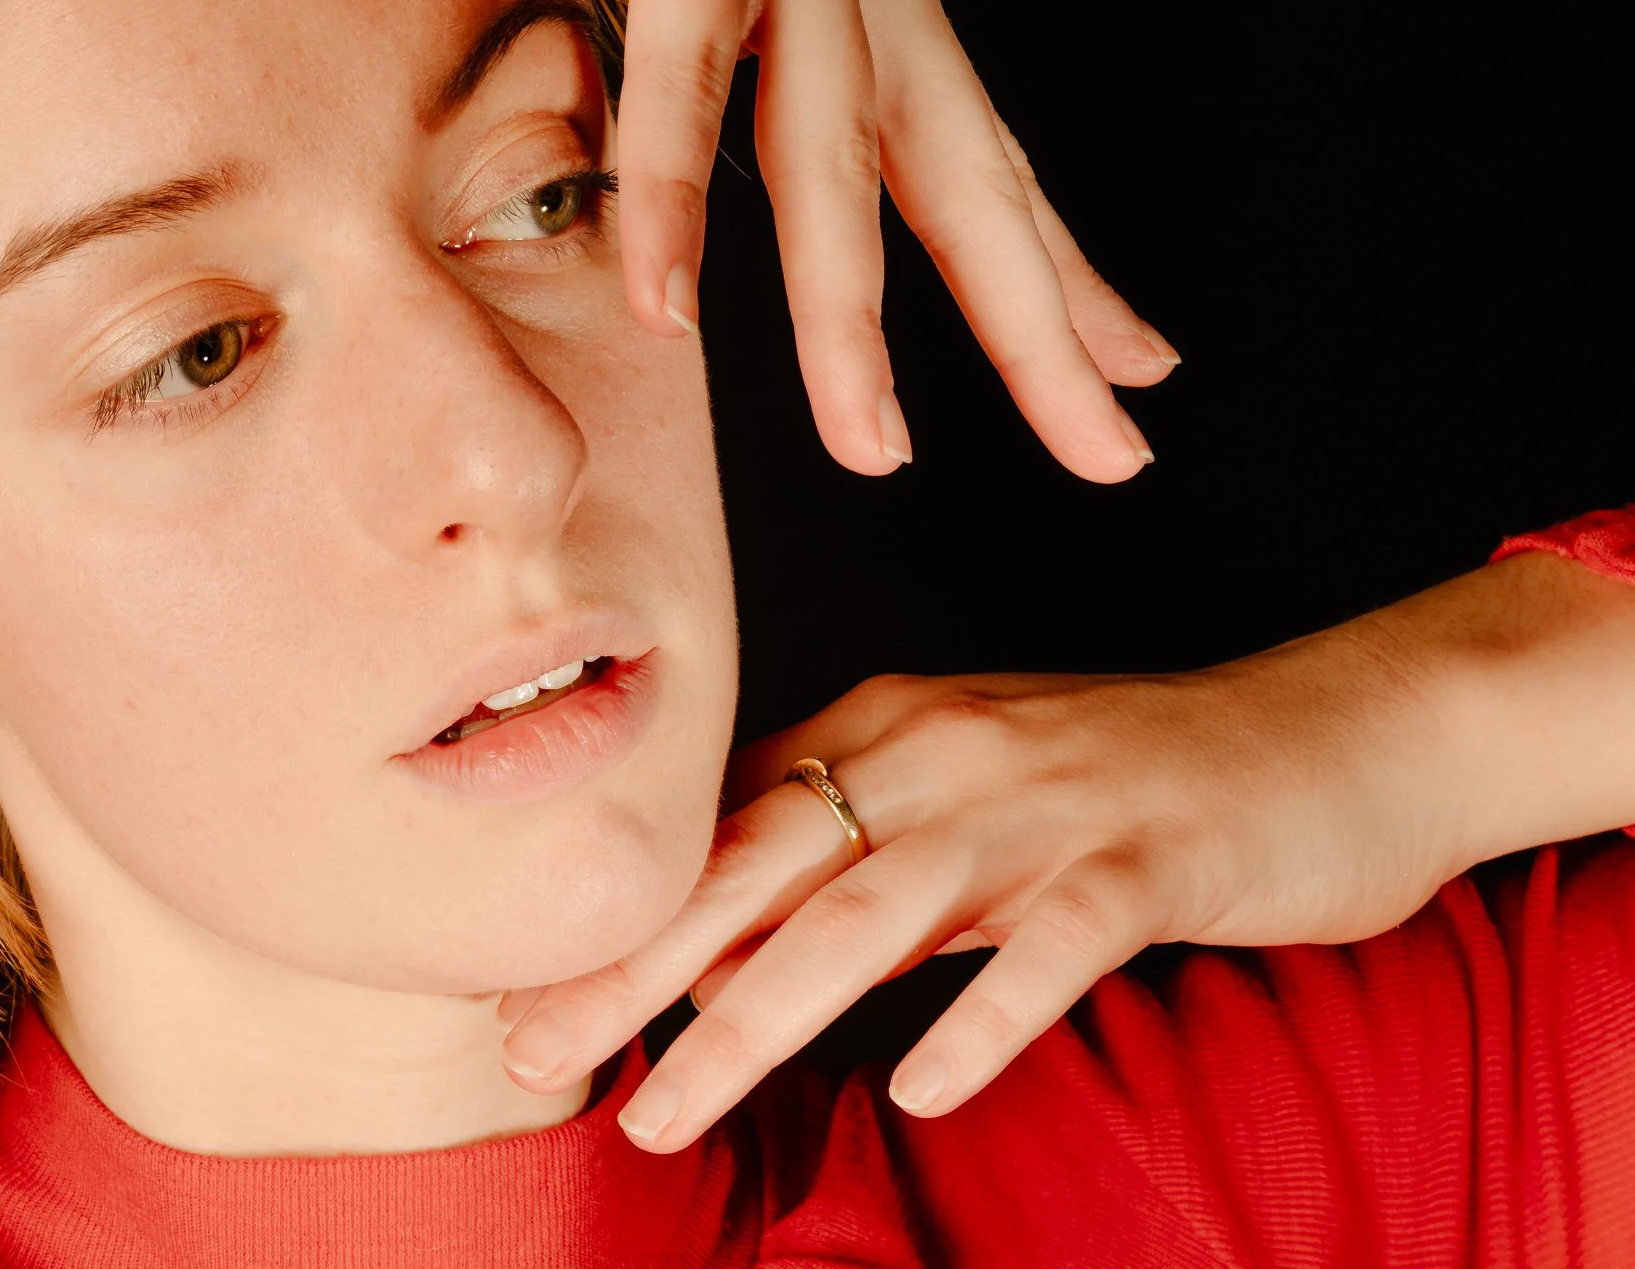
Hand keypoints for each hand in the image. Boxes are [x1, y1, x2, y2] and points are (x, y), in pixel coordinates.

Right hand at [415, 0, 1178, 479]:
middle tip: (1111, 452)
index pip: (979, 159)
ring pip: (830, 146)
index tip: (1131, 376)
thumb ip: (715, 99)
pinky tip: (672, 304)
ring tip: (872, 447)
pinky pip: (687, 58)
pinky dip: (673, 187)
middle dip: (1039, 326)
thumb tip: (694, 240)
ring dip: (848, 313)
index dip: (1058, 276)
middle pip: (964, 173)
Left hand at [496, 553, 1634, 1151]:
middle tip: (530, 1055)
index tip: (516, 996)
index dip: (617, 915)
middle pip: (759, 866)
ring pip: (870, 913)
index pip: (720, 828)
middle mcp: (940, 750)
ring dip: (752, 1015)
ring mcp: (1044, 801)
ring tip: (663, 1112)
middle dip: (634, 966)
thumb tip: (705, 951)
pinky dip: (985, 1014)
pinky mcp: (1147, 857)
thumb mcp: (957, 807)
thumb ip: (841, 864)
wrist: (1325, 737)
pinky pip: (1053, 942)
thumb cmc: (1121, 785)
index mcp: (883, 729)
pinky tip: (924, 1093)